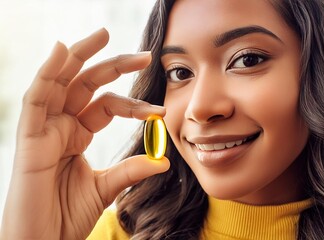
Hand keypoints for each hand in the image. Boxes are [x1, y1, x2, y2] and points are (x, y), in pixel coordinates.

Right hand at [0, 28, 169, 239]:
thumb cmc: (66, 217)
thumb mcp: (106, 188)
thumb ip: (131, 170)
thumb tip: (164, 161)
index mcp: (77, 135)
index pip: (107, 105)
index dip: (134, 104)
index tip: (160, 110)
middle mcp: (60, 126)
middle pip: (86, 85)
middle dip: (114, 65)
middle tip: (145, 55)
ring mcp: (43, 130)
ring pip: (60, 82)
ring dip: (79, 55)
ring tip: (103, 34)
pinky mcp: (28, 139)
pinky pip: (35, 99)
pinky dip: (47, 73)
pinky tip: (62, 50)